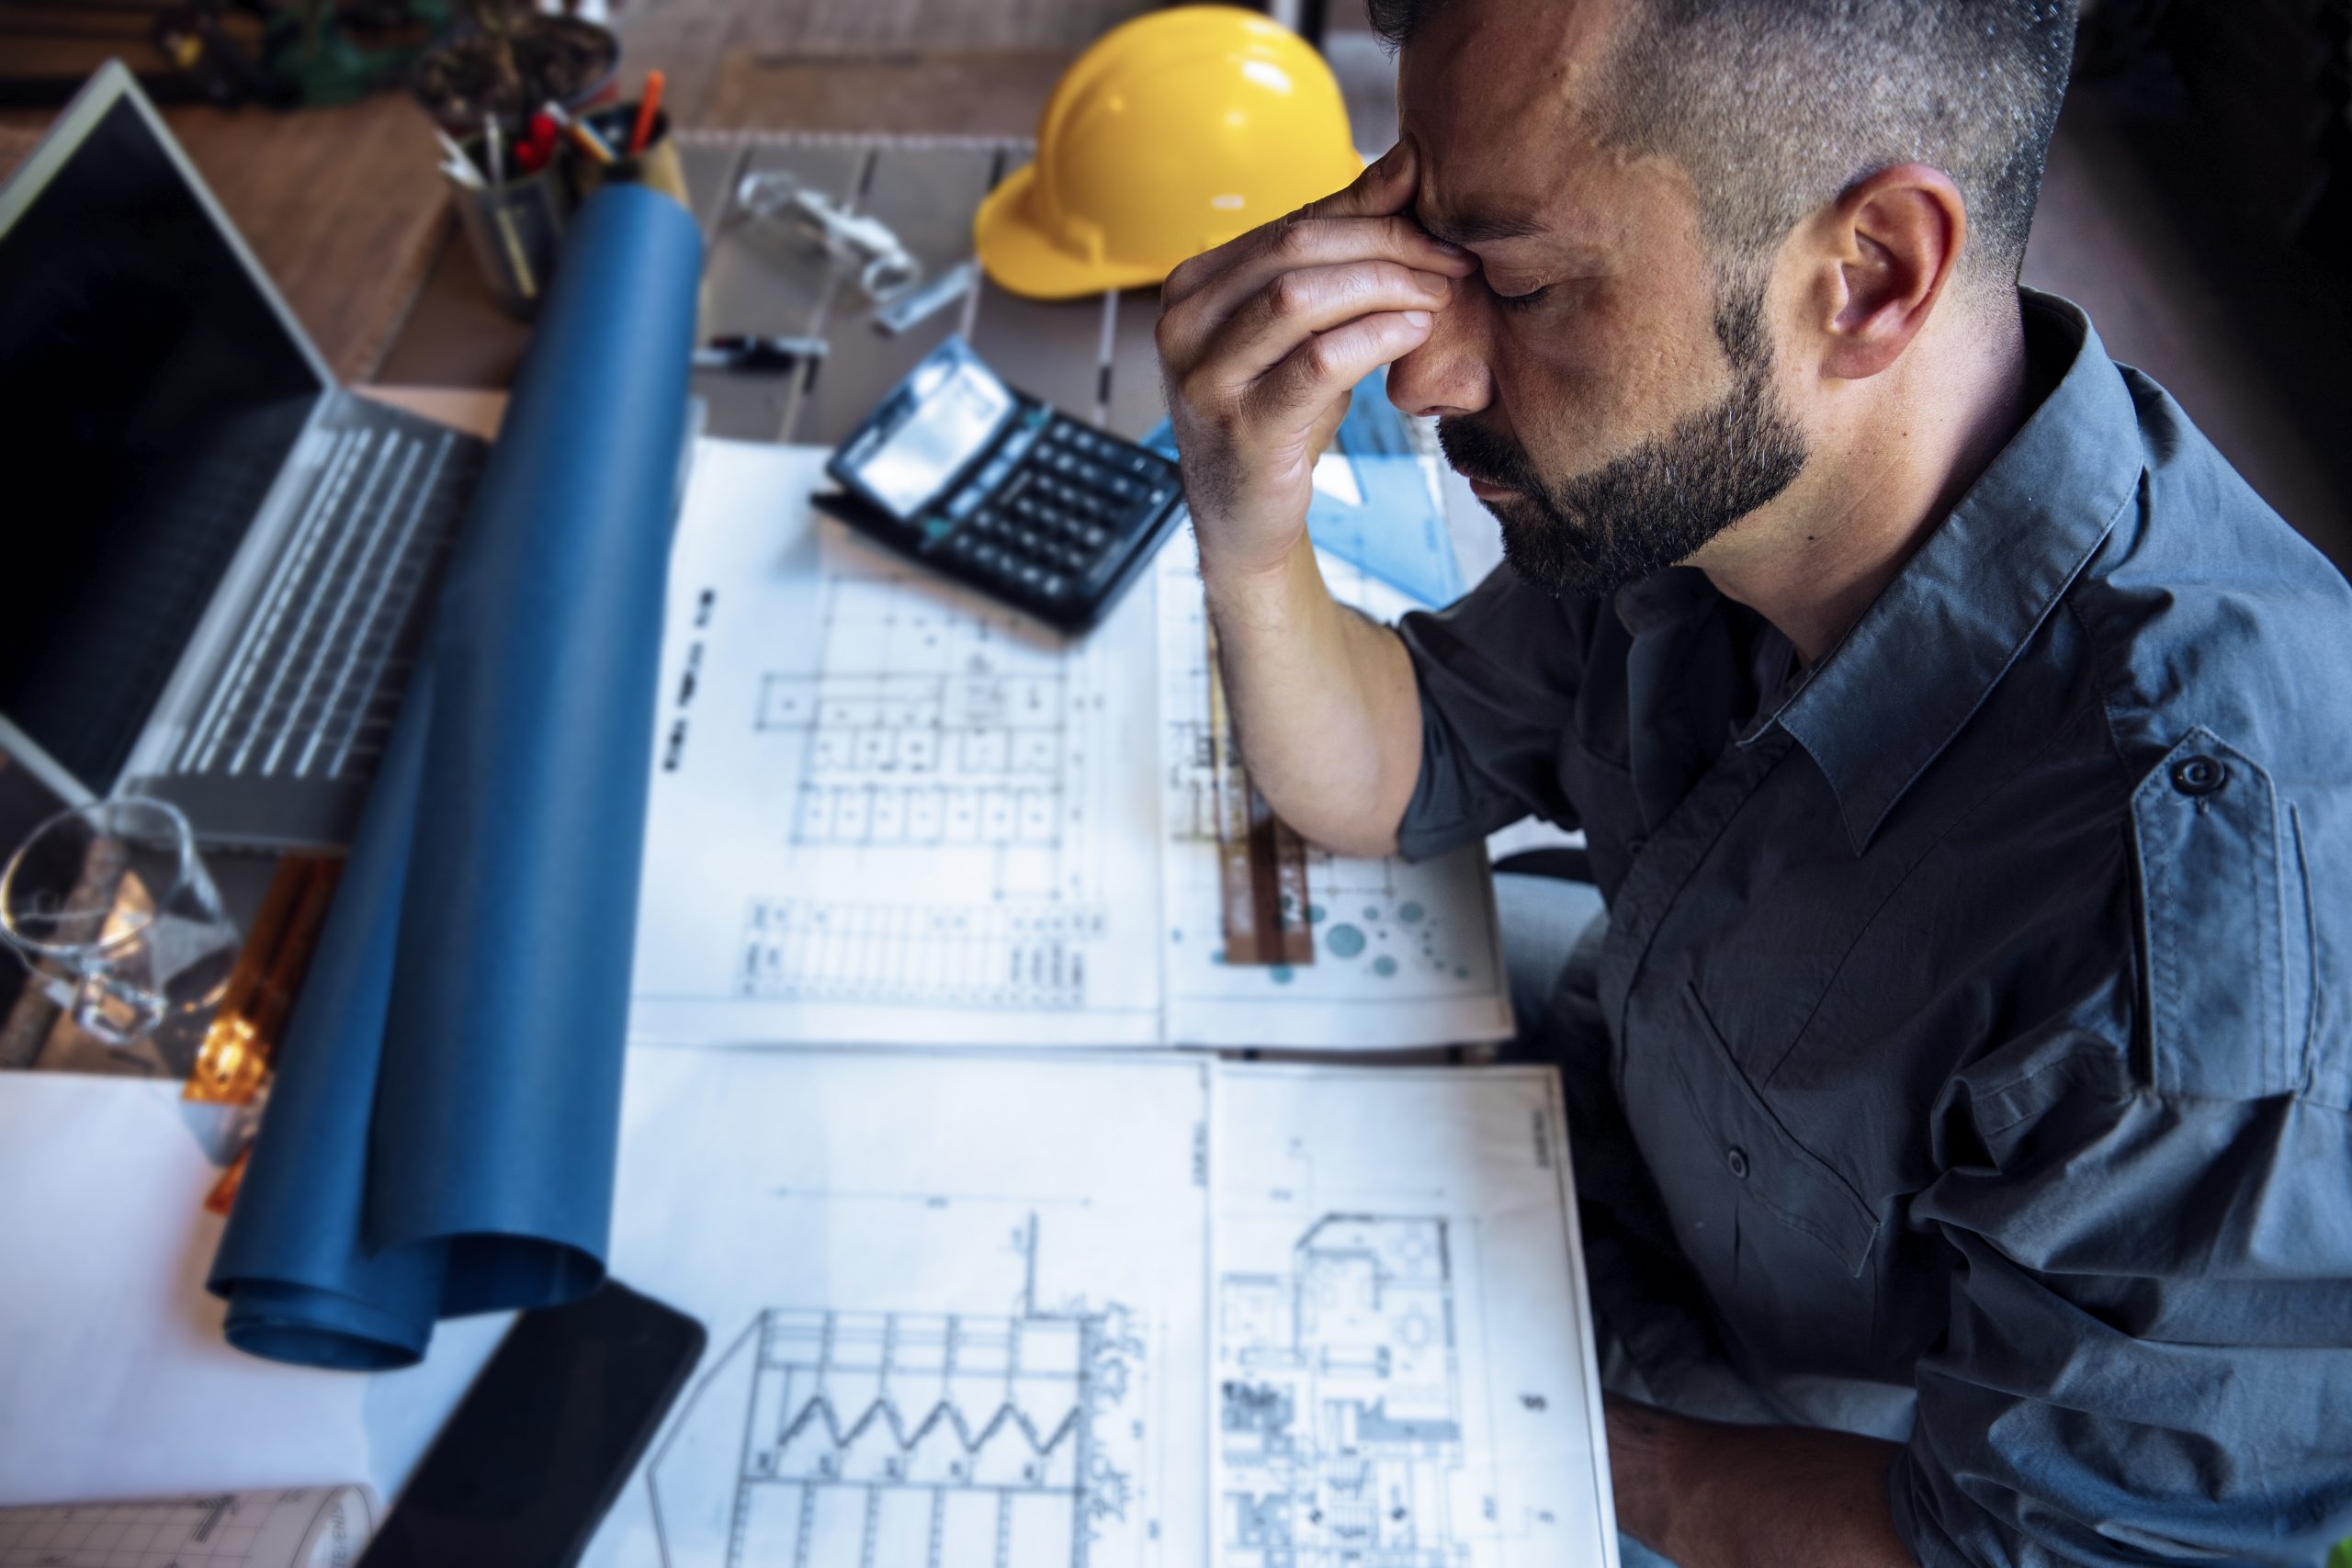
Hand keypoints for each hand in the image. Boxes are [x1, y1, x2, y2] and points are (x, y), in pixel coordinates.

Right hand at [1156, 140, 1475, 581]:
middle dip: (1386, 246)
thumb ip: (1343, 248)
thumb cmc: (1277, 411)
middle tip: (1451, 260)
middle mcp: (1182, 324)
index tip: (1443, 229)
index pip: (1293, 225)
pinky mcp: (1241, 428)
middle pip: (1295, 251)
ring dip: (1383, 286)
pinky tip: (1414, 332)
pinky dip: (1374, 337)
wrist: (1244, 518)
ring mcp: (1204, 378)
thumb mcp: (1303, 326)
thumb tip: (1405, 159)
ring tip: (1439, 295)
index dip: (1375, 217)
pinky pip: (1316, 363)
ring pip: (1299, 296)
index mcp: (1192, 285)